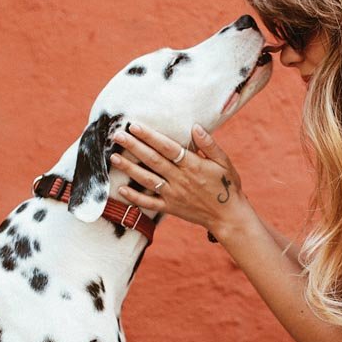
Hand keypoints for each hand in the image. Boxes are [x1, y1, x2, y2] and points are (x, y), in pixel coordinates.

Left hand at [109, 123, 248, 233]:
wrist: (228, 216)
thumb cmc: (228, 185)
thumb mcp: (224, 162)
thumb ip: (209, 145)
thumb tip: (195, 127)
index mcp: (193, 165)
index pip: (167, 147)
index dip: (150, 136)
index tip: (135, 126)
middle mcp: (180, 179)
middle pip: (152, 160)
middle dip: (133, 146)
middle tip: (117, 135)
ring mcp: (173, 194)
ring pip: (147, 179)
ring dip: (129, 168)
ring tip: (113, 157)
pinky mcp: (170, 207)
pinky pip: (149, 203)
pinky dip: (135, 197)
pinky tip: (121, 189)